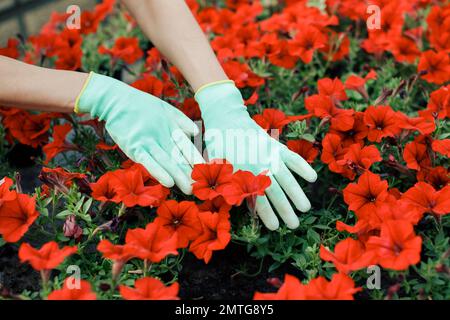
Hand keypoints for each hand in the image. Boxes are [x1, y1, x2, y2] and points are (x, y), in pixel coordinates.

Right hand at [76, 72, 203, 193]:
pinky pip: (148, 162)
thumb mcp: (165, 108)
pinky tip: (168, 183)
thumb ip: (182, 121)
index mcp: (171, 127)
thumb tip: (196, 133)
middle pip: (178, 157)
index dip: (196, 160)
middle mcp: (162, 135)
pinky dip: (158, 172)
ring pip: (167, 162)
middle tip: (199, 187)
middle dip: (190, 173)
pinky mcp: (134, 147)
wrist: (116, 100)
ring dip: (178, 176)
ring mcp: (148, 142)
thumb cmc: (142, 105)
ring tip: (189, 189)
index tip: (205, 172)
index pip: (186, 147)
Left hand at [195, 81, 316, 229]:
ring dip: (297, 194)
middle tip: (293, 225)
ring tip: (305, 208)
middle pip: (276, 193)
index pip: (258, 200)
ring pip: (287, 179)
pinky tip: (312, 178)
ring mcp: (270, 156)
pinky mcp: (276, 146)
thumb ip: (224, 185)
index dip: (267, 215)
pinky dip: (302, 167)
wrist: (226, 118)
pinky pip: (292, 158)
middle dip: (286, 211)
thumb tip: (232, 204)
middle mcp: (260, 167)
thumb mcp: (216, 167)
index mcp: (244, 174)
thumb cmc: (218, 145)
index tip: (274, 227)